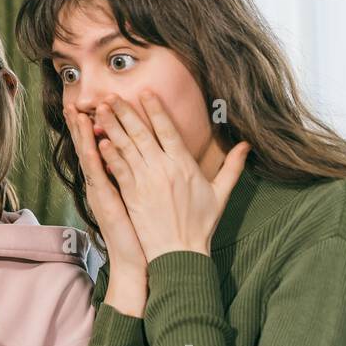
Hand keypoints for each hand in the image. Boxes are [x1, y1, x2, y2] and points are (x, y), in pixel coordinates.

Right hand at [64, 101, 148, 315]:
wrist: (137, 261)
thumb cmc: (142, 233)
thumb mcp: (139, 200)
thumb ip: (138, 179)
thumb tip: (145, 161)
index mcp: (110, 180)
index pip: (100, 147)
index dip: (96, 126)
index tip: (96, 105)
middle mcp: (101, 184)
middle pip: (89, 147)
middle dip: (82, 124)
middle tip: (76, 102)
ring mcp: (101, 192)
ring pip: (89, 157)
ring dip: (84, 135)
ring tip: (78, 113)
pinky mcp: (106, 202)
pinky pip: (99, 176)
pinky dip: (96, 159)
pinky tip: (95, 143)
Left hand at [94, 90, 250, 261]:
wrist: (180, 253)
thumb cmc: (200, 225)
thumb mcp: (221, 193)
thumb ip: (232, 166)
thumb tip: (246, 145)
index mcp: (184, 165)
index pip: (168, 130)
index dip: (156, 109)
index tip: (145, 92)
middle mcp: (163, 169)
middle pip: (142, 133)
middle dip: (126, 111)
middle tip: (112, 94)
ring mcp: (145, 181)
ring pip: (126, 147)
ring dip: (112, 127)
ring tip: (100, 110)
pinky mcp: (132, 195)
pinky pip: (119, 169)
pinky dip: (109, 155)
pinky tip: (99, 141)